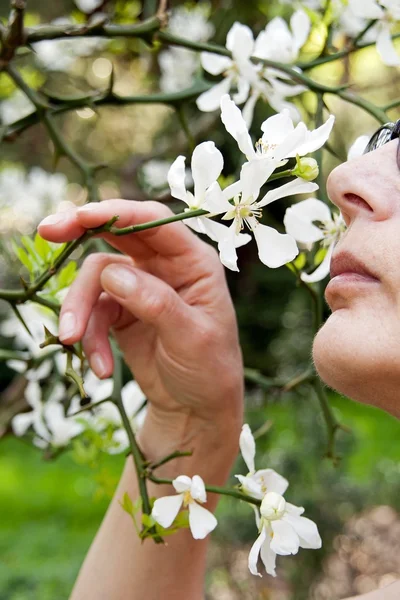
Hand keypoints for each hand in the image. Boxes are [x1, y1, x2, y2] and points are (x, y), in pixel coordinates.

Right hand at [38, 200, 243, 454]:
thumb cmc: (210, 370)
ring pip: (96, 278)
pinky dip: (89, 338)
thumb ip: (155, 303)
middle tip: (48, 232)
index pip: (154, 222)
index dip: (117, 213)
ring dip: (79, 308)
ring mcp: (140, 287)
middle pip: (117, 235)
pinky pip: (92, 313)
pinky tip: (100, 368)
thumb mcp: (192, 338)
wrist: (196, 409)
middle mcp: (166, 267)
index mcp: (194, 262)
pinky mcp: (121, 312)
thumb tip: (112, 274)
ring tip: (71, 341)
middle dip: (81, 231)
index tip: (80, 216)